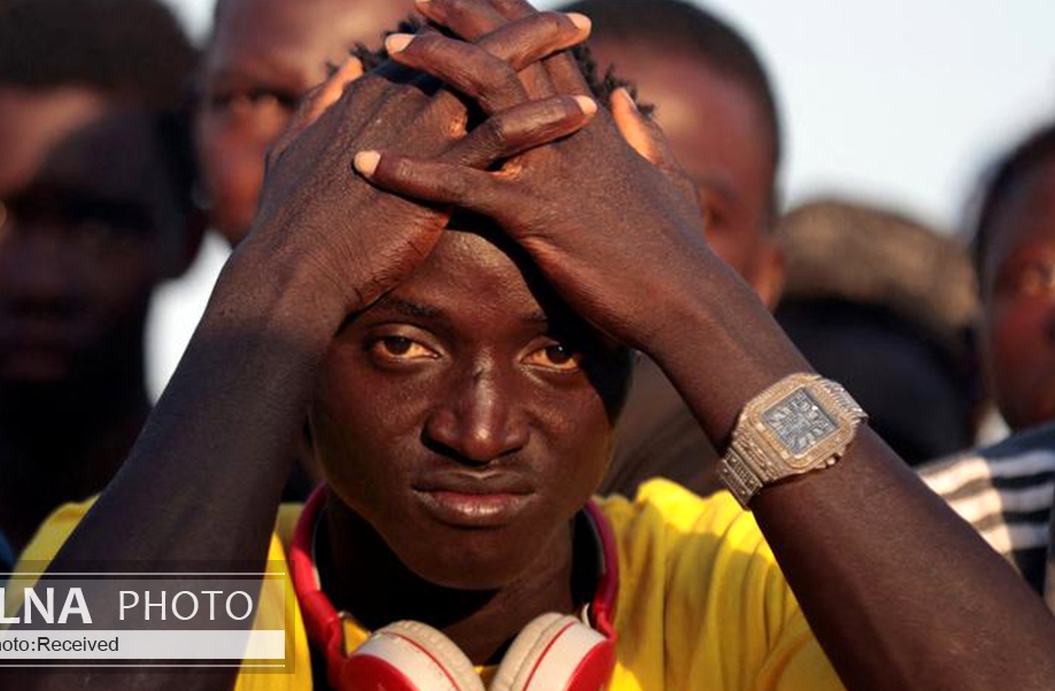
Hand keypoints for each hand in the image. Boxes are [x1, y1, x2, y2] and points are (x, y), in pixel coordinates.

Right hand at [230, 10, 596, 328]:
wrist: (293, 270)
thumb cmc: (290, 220)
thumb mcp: (294, 147)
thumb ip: (322, 104)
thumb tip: (346, 69)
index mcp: (371, 94)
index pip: (432, 47)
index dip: (469, 30)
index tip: (505, 22)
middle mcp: (400, 99)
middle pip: (469, 44)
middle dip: (520, 24)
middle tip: (566, 19)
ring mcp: (422, 132)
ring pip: (493, 73)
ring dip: (543, 49)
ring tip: (583, 34)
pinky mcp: (440, 174)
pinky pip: (504, 135)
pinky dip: (545, 117)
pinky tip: (584, 109)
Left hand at [355, 1, 715, 352]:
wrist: (685, 299)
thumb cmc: (676, 250)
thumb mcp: (667, 180)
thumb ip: (644, 135)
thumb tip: (618, 98)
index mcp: (594, 128)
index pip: (549, 53)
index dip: (511, 18)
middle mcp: (570, 134)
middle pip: (512, 55)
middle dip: (465, 18)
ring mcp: (552, 170)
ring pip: (487, 98)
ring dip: (435, 68)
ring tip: (388, 46)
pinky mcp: (536, 216)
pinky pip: (462, 187)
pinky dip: (412, 174)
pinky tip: (368, 165)